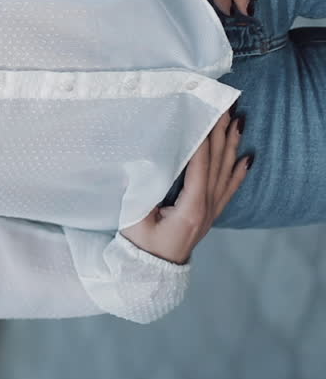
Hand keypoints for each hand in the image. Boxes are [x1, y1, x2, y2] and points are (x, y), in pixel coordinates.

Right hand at [119, 106, 252, 264]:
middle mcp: (205, 208)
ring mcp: (210, 212)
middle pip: (217, 165)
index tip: (204, 116)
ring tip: (237, 122)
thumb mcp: (133, 218)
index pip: (199, 167)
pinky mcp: (209, 214)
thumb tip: (144, 161)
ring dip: (231, 146)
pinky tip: (246, 158)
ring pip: (225, 173)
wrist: (149, 271)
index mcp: (189, 208)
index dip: (202, 141)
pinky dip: (238, 172)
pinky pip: (229, 190)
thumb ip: (141, 190)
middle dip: (221, 135)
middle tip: (225, 108)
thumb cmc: (139, 245)